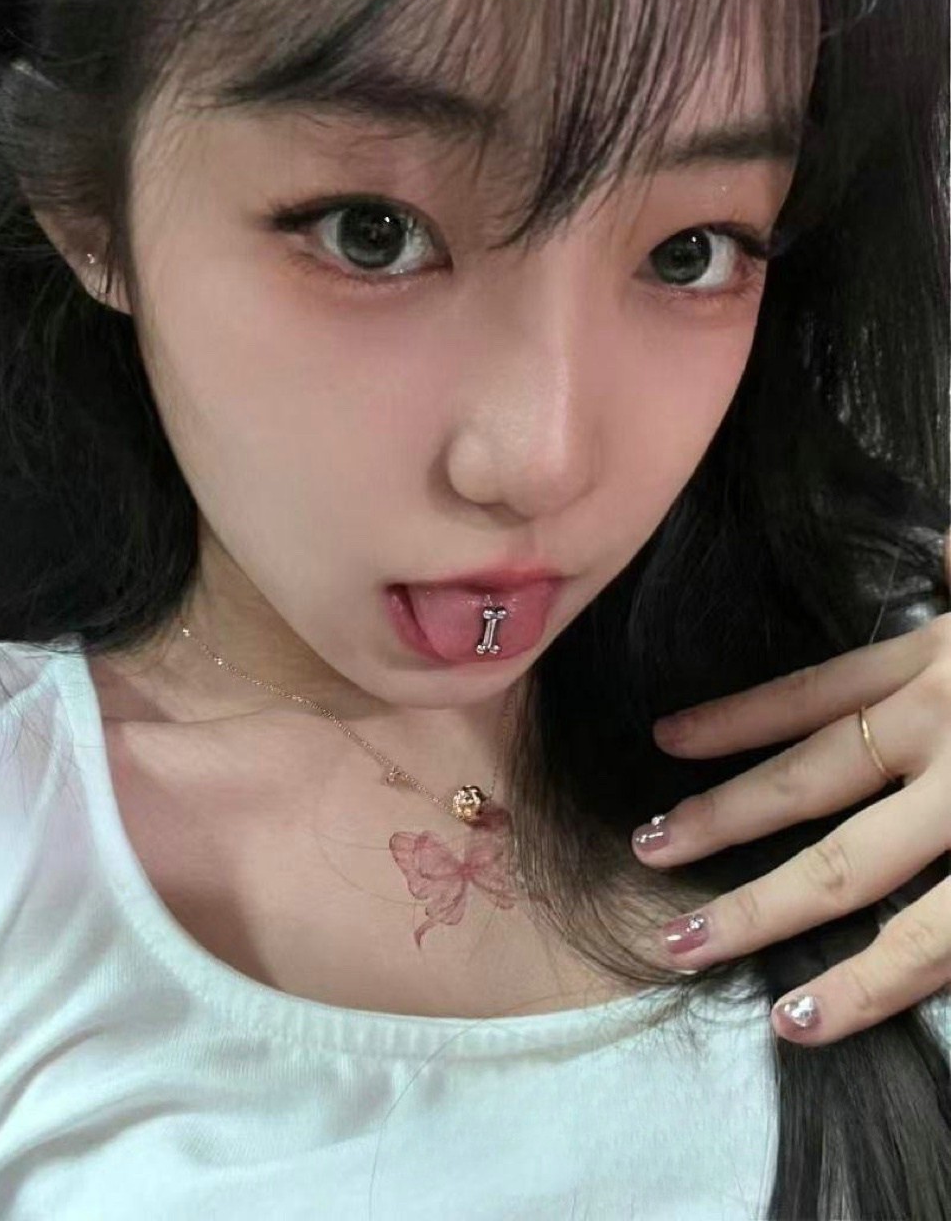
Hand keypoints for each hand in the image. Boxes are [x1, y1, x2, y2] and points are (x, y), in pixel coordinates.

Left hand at [631, 534, 950, 1044]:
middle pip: (812, 785)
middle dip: (721, 824)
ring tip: (687, 949)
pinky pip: (947, 935)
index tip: (664, 741)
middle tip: (644, 860)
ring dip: (773, 919)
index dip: (738, 718)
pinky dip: (887, 979)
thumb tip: (948, 550)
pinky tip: (816, 1014)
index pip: (817, 692)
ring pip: (867, 874)